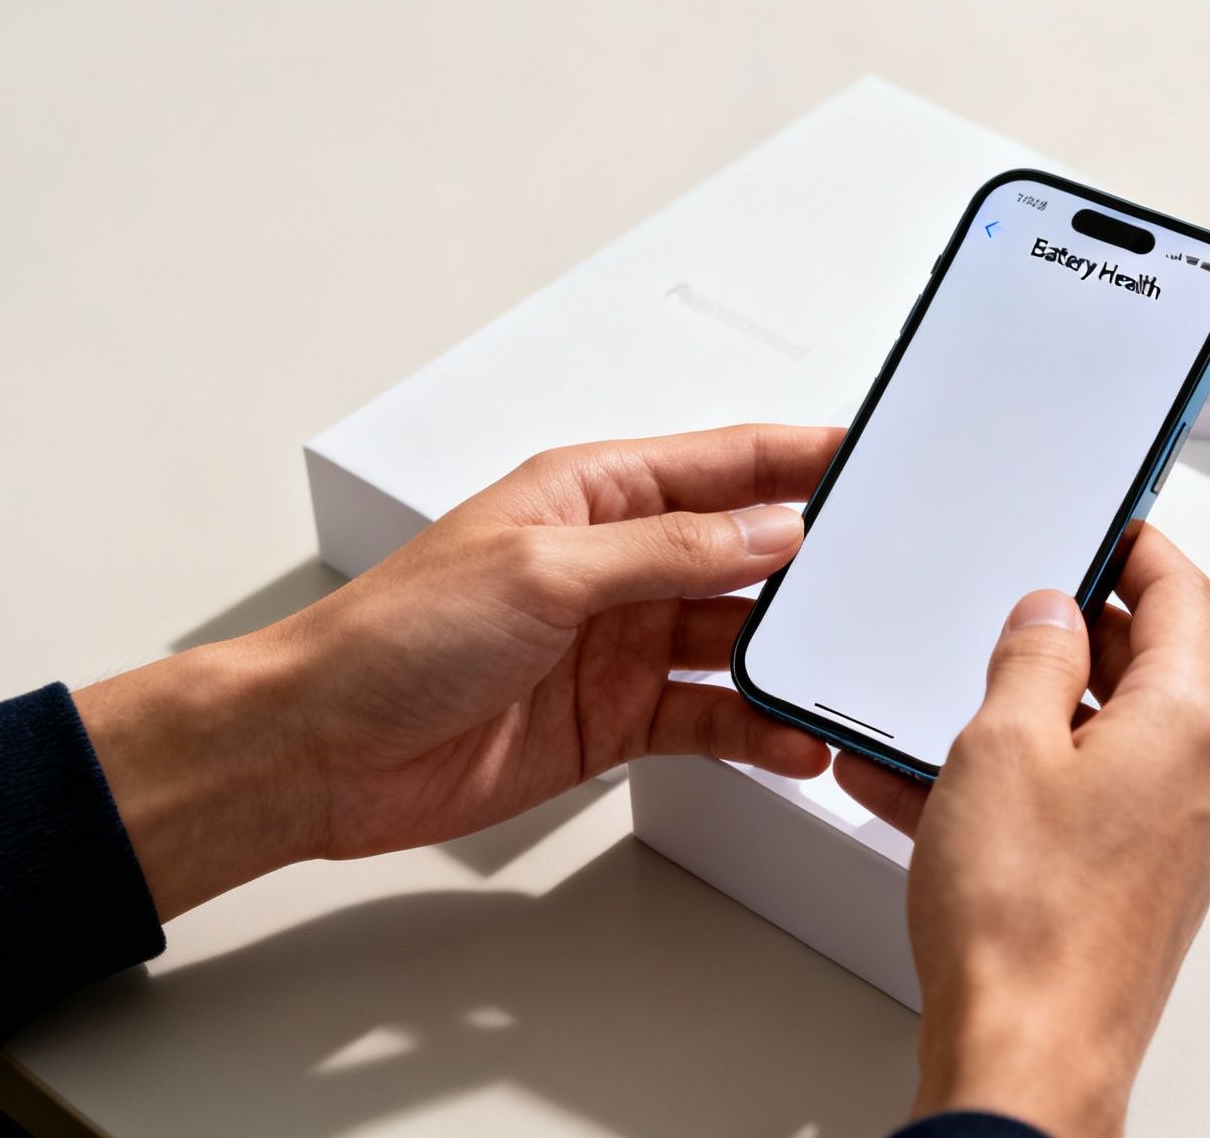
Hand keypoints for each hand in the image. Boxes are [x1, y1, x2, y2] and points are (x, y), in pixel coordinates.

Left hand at [76, 424, 842, 917]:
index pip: (722, 464)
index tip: (875, 457)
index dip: (800, 458)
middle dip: (814, 565)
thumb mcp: (544, 572)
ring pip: (737, 639)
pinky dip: (755, 728)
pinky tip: (793, 739)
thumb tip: (768, 530)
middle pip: (744, 553)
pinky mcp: (617, 718)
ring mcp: (620, 644)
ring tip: (846, 671)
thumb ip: (668, 552)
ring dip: (788, 657)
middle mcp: (617, 565)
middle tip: (886, 578)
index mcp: (594, 496)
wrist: (322, 751)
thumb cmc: (393, 637)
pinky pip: (709, 716)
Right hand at [835, 526, 1209, 1136]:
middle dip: (1068, 638)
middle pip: (1148, 668)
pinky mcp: (1140, 893)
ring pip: (1103, 745)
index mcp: (1190, 722)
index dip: (1135, 543)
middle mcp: (1206, 781)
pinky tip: (929, 792)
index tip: (1105, 523)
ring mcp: (1179, 844)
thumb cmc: (1027, 924)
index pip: (1183, 592)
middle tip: (1006, 616)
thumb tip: (1048, 618)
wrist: (1027, 1061)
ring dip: (1025, 722)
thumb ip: (1031, 657)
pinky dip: (1018, 789)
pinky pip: (1080, 810)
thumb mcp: (1001, 745)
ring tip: (938, 717)